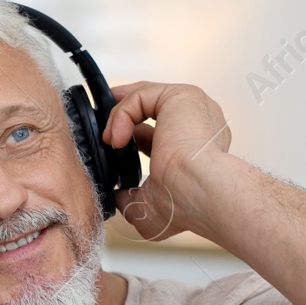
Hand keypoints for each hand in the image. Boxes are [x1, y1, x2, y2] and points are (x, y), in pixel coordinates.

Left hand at [102, 82, 230, 241]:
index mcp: (197, 148)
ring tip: (109, 140)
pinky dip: (122, 114)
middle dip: (124, 114)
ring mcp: (192, 108)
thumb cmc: (187, 203)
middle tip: (104, 130)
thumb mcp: (151, 207)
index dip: (133, 135)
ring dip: (120, 117)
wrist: (200, 192)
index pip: (161, 132)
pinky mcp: (181, 97)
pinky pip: (141, 97)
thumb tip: (119, 196)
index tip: (113, 145)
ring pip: (146, 98)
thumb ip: (133, 199)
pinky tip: (116, 137)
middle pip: (154, 106)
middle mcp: (199, 124)